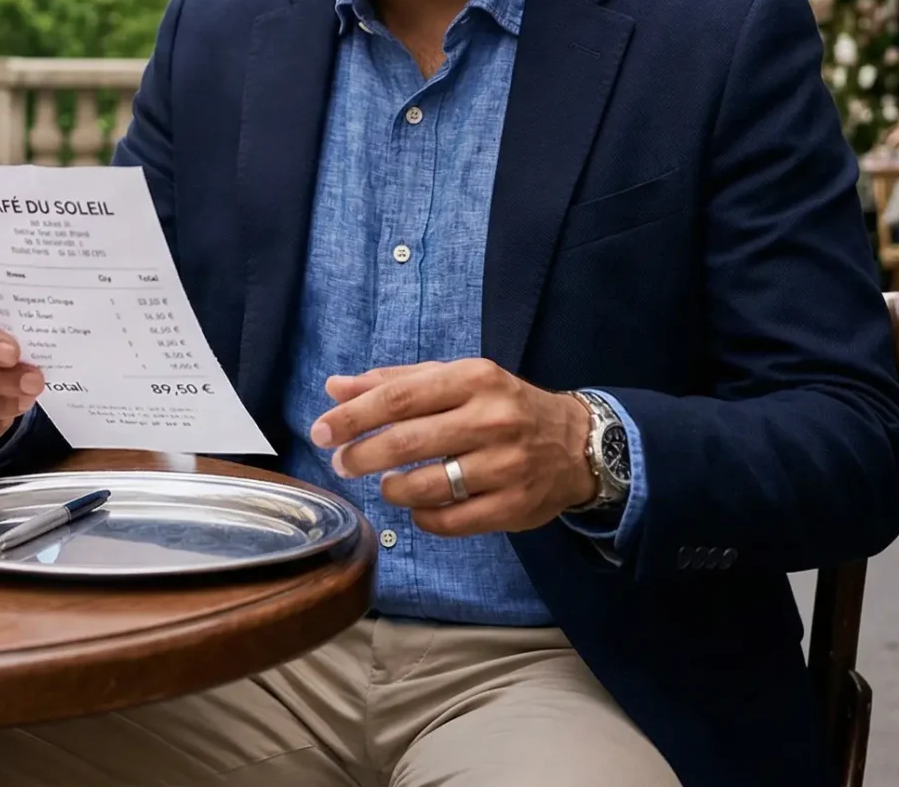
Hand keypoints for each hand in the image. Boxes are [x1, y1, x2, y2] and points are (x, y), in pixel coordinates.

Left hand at [309, 359, 596, 536]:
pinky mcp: (514, 506)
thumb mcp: (456, 381)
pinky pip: (451, 520)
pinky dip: (423, 518)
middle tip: (341, 464)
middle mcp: (492, 419)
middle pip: (407, 441)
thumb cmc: (503, 407)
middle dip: (362, 456)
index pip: (400, 397)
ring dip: (392, 489)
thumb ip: (395, 382)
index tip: (322, 431)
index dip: (354, 416)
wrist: (576, 444)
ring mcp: (506, 466)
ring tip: (385, 485)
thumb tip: (335, 387)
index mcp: (474, 379)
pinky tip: (418, 508)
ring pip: (426, 486)